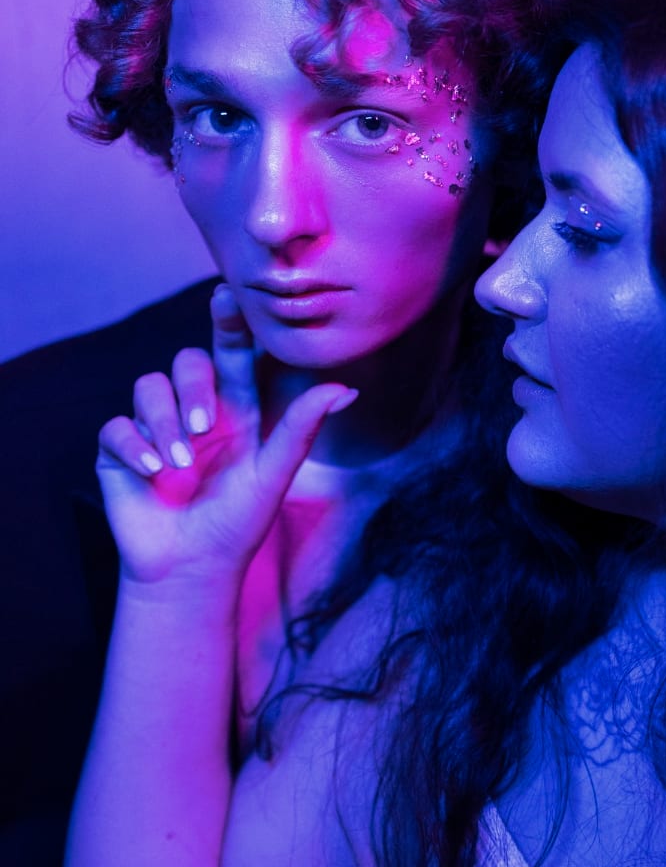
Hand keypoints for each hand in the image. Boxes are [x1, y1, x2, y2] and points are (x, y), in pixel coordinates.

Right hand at [97, 285, 356, 586]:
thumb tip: (346, 389)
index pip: (234, 353)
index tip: (228, 297)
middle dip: (195, 385)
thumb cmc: (238, 523)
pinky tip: (152, 471)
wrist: (192, 570)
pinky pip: (116, 426)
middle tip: (206, 427)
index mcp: (236, 408)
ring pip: (149, 385)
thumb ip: (302, 429)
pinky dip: (133, 444)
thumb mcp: (273, 475)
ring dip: (164, 419)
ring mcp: (154, 427)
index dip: (231, 323)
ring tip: (180, 463)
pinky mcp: (120, 450)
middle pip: (188, 361)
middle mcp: (195, 409)